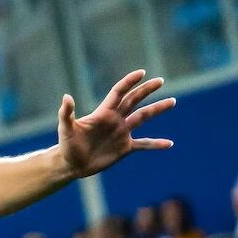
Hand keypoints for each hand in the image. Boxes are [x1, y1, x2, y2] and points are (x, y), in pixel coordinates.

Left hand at [57, 70, 174, 179]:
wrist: (71, 165)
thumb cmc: (67, 145)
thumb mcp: (65, 128)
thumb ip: (66, 113)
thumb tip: (66, 97)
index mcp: (103, 113)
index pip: (119, 93)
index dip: (129, 82)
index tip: (141, 73)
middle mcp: (115, 120)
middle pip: (134, 100)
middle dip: (147, 90)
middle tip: (160, 81)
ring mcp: (122, 133)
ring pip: (143, 117)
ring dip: (157, 109)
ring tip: (172, 102)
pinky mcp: (124, 148)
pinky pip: (144, 144)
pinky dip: (156, 144)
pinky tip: (169, 144)